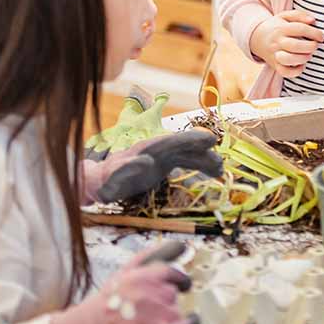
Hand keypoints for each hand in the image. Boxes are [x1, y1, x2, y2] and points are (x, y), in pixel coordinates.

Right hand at [49, 241, 195, 323]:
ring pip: (176, 308)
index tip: (182, 283)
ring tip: (152, 317)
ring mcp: (159, 311)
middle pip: (173, 292)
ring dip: (169, 313)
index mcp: (146, 274)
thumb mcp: (126, 269)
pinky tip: (184, 322)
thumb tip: (178, 246)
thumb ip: (151, 255)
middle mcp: (154, 291)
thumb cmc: (109, 298)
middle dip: (167, 298)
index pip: (173, 272)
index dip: (179, 279)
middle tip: (154, 304)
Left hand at [85, 130, 223, 204]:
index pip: (171, 142)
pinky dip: (201, 167)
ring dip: (205, 161)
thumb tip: (144, 161)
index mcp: (145, 149)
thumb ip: (125, 169)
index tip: (208, 140)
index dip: (190, 139)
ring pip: (188, 154)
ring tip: (221, 169)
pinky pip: (187, 162)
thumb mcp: (111, 180)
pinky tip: (214, 173)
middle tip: (220, 158)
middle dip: (201, 150)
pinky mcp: (165, 164)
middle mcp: (157, 149)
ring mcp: (162, 155)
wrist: (102, 183)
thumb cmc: (105, 183)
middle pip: (183, 147)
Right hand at [249, 9, 323, 77]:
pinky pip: (285, 72)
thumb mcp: (285, 16)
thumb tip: (312, 20)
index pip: (300, 29)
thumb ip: (300, 15)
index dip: (314, 33)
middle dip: (310, 46)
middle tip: (315, 46)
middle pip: (294, 45)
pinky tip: (301, 65)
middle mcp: (277, 42)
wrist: (257, 38)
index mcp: (281, 28)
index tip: (321, 37)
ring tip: (309, 55)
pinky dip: (295, 71)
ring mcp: (275, 54)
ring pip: (288, 59)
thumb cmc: (277, 26)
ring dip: (303, 58)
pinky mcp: (275, 65)